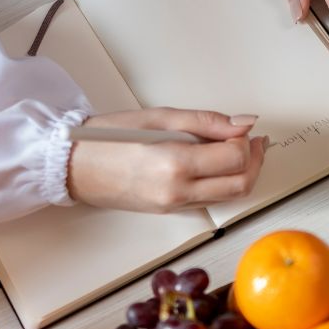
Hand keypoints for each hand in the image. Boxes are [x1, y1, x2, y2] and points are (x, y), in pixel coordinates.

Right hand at [67, 108, 266, 212]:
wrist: (73, 167)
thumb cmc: (107, 138)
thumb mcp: (158, 117)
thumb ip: (206, 121)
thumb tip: (244, 124)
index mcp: (174, 163)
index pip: (234, 158)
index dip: (247, 142)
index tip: (242, 129)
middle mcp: (178, 191)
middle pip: (240, 184)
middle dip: (255, 161)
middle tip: (253, 140)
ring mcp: (175, 205)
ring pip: (230, 197)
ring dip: (243, 173)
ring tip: (238, 149)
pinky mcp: (171, 211)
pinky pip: (210, 200)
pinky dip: (223, 182)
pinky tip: (216, 163)